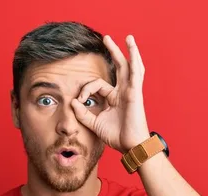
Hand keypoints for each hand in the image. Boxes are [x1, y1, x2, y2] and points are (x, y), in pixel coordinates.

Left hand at [71, 35, 150, 153]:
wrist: (130, 145)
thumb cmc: (116, 136)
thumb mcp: (94, 124)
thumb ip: (83, 114)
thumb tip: (72, 102)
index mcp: (113, 98)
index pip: (96, 85)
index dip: (85, 90)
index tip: (79, 102)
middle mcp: (123, 92)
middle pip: (119, 67)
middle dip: (113, 52)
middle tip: (106, 38)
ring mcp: (130, 91)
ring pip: (129, 66)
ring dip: (128, 51)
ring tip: (128, 37)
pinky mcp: (135, 92)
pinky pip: (136, 73)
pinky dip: (135, 60)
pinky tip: (133, 48)